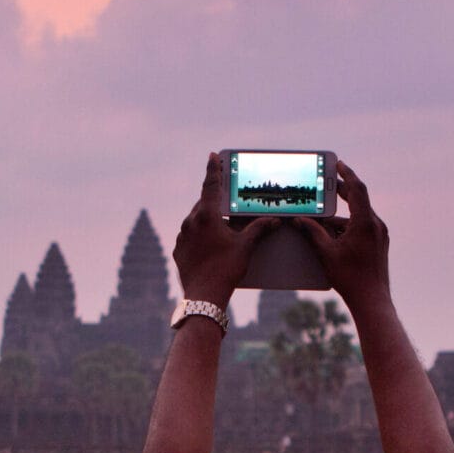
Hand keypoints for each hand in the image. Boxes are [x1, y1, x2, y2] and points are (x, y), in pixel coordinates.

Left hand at [172, 153, 278, 306]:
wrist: (204, 296)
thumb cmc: (226, 269)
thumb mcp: (245, 246)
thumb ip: (259, 228)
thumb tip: (274, 220)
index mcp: (207, 216)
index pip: (211, 185)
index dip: (214, 169)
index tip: (212, 156)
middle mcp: (191, 222)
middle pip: (204, 203)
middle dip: (215, 200)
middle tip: (225, 199)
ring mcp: (182, 236)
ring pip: (195, 219)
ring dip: (207, 219)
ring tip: (221, 228)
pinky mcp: (179, 249)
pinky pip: (189, 235)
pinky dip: (199, 235)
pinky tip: (210, 244)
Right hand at [299, 161, 388, 309]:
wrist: (372, 300)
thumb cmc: (350, 278)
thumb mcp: (326, 253)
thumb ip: (313, 233)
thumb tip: (300, 220)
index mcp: (365, 223)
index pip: (357, 189)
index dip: (347, 174)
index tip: (338, 164)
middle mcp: (376, 225)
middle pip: (359, 199)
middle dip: (342, 191)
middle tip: (328, 183)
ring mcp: (379, 234)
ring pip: (360, 214)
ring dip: (342, 213)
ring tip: (324, 217)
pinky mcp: (379, 243)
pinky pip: (363, 226)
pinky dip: (349, 225)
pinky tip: (334, 234)